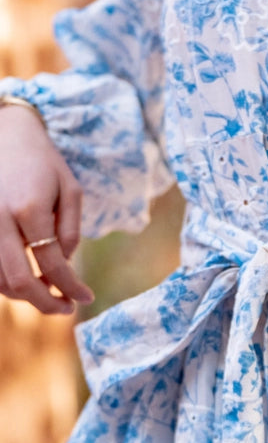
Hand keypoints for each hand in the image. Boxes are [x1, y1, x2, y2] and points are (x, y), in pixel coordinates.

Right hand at [0, 105, 93, 313]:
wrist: (5, 134)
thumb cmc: (43, 162)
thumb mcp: (70, 190)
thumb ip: (70, 231)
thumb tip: (65, 267)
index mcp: (29, 209)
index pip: (52, 264)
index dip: (71, 287)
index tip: (85, 298)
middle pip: (20, 281)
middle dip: (45, 303)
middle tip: (66, 308)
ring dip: (25, 295)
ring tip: (49, 293)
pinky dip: (6, 282)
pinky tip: (27, 280)